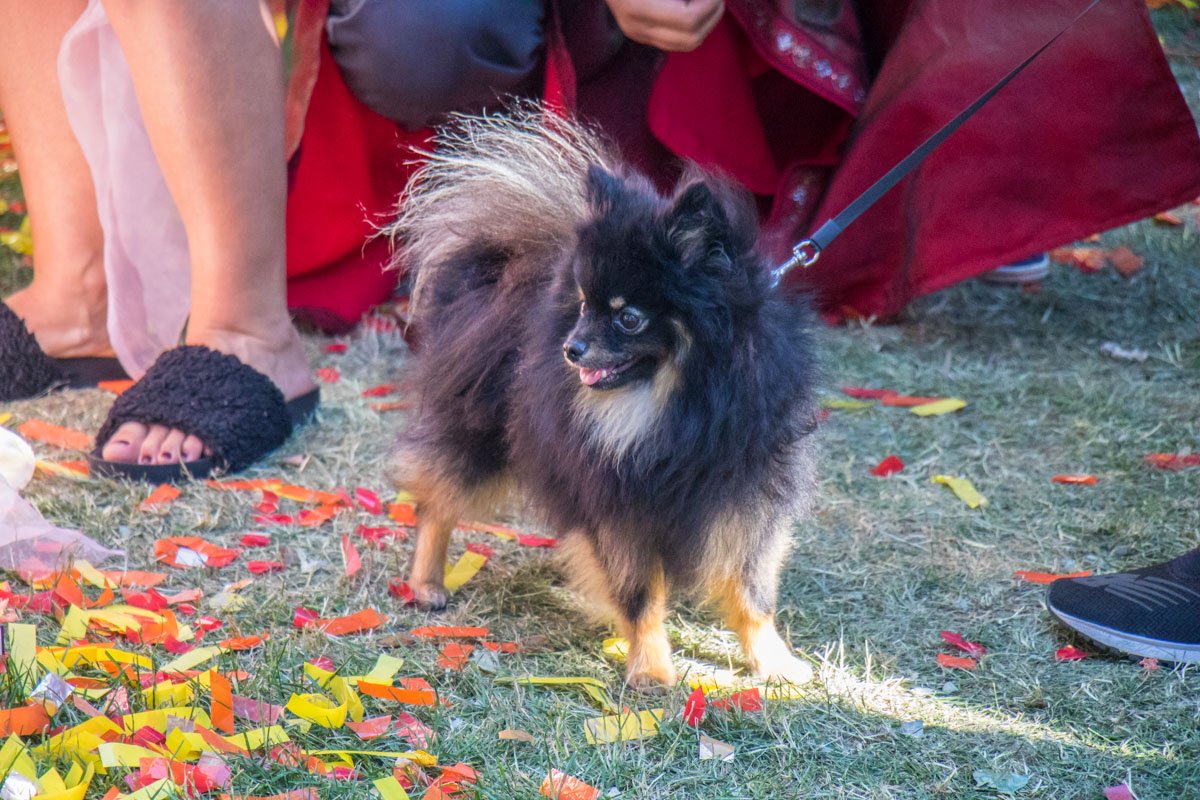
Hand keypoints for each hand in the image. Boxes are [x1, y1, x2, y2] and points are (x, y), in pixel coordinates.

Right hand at [604, 0, 724, 51]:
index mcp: (639, 8)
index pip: (687, 20)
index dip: (709, 4)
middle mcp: (638, 27)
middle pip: (691, 40)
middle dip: (712, 17)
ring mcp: (637, 34)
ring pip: (686, 44)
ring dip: (706, 24)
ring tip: (709, 1)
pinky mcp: (640, 34)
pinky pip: (676, 40)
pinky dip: (692, 26)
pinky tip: (695, 6)